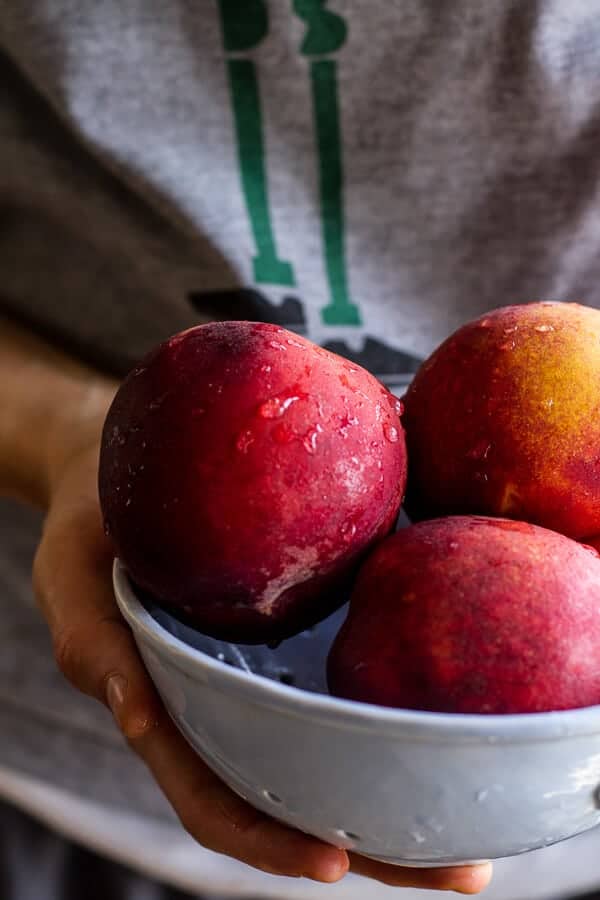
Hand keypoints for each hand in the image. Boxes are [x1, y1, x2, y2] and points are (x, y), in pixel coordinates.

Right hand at [33, 426, 491, 892]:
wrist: (121, 477)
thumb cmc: (88, 530)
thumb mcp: (68, 578)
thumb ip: (88, 645)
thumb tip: (133, 712)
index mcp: (173, 715)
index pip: (217, 800)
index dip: (270, 842)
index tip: (334, 863)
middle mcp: (232, 708)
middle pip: (301, 797)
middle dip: (377, 848)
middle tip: (463, 869)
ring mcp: (271, 671)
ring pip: (339, 749)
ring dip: (405, 795)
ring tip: (483, 821)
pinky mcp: (302, 624)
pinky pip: (352, 676)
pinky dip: (399, 708)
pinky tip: (454, 716)